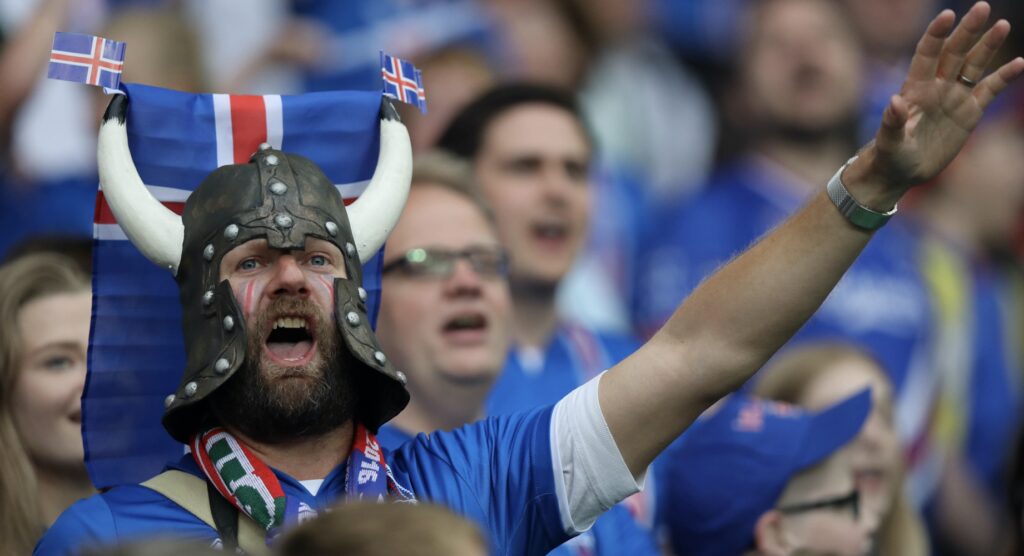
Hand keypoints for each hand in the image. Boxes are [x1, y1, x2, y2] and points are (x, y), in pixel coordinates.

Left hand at [849, 2, 1023, 206]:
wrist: (900, 171)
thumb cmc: (889, 156)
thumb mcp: (888, 142)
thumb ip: (892, 122)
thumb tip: (895, 101)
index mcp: (915, 90)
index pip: (926, 54)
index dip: (936, 34)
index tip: (947, 15)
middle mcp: (936, 88)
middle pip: (954, 52)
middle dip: (967, 31)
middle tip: (982, 7)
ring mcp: (954, 98)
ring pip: (974, 65)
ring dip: (988, 46)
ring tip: (1002, 25)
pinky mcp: (968, 113)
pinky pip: (989, 90)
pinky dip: (1003, 77)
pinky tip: (1019, 63)